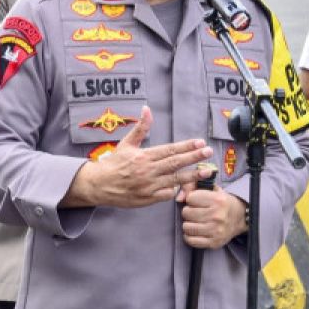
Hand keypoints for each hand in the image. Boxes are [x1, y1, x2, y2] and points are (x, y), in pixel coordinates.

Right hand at [66, 107, 213, 207]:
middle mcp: (148, 171)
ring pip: (175, 180)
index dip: (186, 146)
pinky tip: (185, 186)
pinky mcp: (148, 199)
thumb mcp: (126, 143)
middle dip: (194, 157)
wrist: (99, 185)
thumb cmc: (114, 163)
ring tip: (206, 171)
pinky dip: (176, 190)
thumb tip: (147, 109)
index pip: (170, 150)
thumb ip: (141, 127)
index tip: (200, 142)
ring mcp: (149, 186)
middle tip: (209, 152)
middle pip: (176, 163)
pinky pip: (167, 195)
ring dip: (192, 176)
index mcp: (144, 156)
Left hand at [178, 187, 245, 248]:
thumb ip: (194, 187)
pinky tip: (195, 231)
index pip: (190, 198)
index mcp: (218, 200)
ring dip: (188, 224)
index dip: (191, 199)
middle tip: (194, 212)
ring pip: (187, 227)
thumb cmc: (223, 203)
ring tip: (195, 221)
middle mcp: (217, 216)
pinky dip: (189, 236)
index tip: (196, 201)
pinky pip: (191, 240)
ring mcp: (216, 231)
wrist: (240, 218)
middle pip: (186, 213)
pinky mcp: (213, 242)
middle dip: (188, 211)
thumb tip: (179, 197)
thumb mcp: (213, 190)